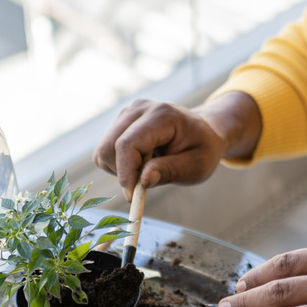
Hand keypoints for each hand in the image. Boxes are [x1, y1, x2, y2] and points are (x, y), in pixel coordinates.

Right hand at [92, 94, 260, 199]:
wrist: (202, 133)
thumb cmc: (202, 149)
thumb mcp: (196, 166)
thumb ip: (170, 171)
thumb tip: (143, 181)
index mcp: (161, 116)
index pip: (128, 144)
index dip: (125, 173)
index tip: (132, 197)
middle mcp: (140, 109)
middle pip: (109, 147)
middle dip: (123, 172)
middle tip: (147, 182)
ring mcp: (128, 114)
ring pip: (104, 151)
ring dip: (121, 169)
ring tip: (149, 167)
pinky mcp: (120, 123)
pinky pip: (105, 152)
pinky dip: (118, 165)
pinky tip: (141, 162)